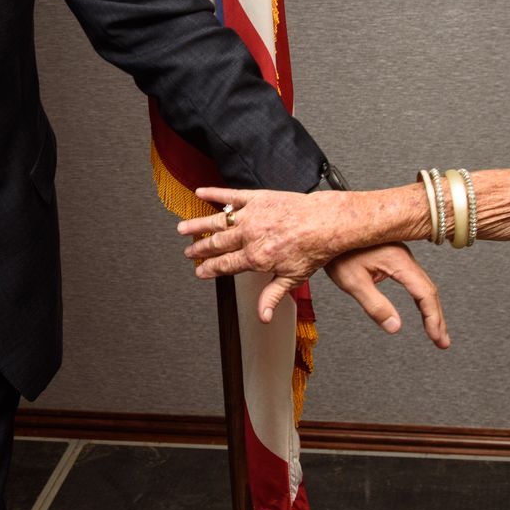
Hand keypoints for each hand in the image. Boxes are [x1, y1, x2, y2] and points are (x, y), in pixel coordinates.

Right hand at [178, 185, 353, 283]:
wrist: (326, 222)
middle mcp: (249, 237)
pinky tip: (201, 193)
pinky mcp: (257, 198)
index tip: (200, 271)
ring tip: (183, 228)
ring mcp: (251, 216)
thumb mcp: (293, 278)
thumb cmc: (313, 248)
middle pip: (216, 244)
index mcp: (255, 257)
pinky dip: (214, 193)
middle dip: (199, 250)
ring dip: (197, 225)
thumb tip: (262, 316)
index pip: (224, 265)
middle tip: (188, 252)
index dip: (209, 269)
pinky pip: (231, 196)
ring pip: (217, 221)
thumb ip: (272, 296)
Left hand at [324, 244, 448, 347]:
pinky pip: (414, 279)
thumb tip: (395, 328)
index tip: (437, 337)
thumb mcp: (352, 282)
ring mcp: (400, 255)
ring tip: (436, 332)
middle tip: (443, 343)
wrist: (326, 229)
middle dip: (437, 318)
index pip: (424, 292)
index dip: (433, 317)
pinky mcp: (394, 257)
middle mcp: (404, 255)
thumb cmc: (336, 252)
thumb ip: (375, 306)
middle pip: (428, 290)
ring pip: (423, 285)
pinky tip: (423, 311)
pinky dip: (420, 298)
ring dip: (430, 309)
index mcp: (398, 260)